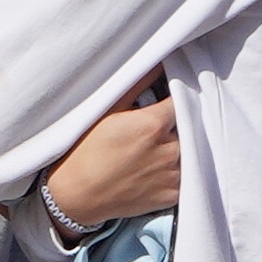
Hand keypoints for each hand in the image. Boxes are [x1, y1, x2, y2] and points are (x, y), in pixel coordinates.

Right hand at [44, 89, 183, 232]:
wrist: (74, 198)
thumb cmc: (84, 152)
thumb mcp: (106, 112)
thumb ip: (136, 86)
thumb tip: (158, 64)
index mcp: (152, 124)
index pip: (182, 100)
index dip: (172, 101)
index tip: (163, 104)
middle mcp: (169, 149)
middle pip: (185, 127)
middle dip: (172, 127)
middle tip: (148, 134)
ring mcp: (173, 175)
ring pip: (187, 152)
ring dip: (175, 150)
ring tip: (149, 154)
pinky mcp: (172, 195)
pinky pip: (184, 176)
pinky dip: (174, 172)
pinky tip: (152, 171)